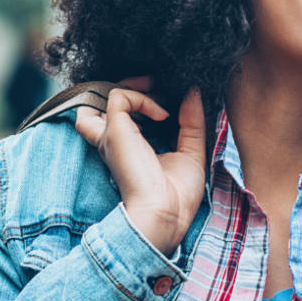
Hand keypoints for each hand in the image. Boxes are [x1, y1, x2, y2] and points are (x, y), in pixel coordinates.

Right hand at [75, 77, 205, 253]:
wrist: (166, 214)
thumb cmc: (178, 195)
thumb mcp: (192, 150)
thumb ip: (192, 120)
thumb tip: (193, 91)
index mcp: (132, 146)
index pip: (127, 113)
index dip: (148, 100)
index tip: (174, 101)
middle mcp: (118, 139)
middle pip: (110, 100)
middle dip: (137, 87)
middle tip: (162, 89)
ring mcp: (113, 135)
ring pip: (108, 93)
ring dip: (135, 86)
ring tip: (158, 91)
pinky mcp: (113, 131)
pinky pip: (120, 97)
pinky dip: (142, 98)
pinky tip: (162, 115)